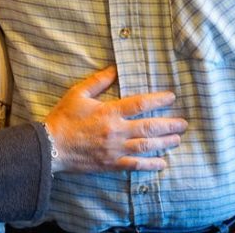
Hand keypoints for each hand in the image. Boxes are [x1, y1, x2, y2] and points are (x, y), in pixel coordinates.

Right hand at [44, 66, 186, 172]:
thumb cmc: (63, 118)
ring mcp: (115, 149)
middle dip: (169, 125)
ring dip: (164, 143)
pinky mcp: (111, 164)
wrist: (51, 146)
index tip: (171, 97)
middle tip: (183, 123)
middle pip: (149, 127)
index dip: (158, 100)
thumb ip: (98, 81)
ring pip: (146, 146)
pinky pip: (135, 165)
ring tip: (177, 140)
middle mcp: (116, 131)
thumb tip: (114, 69)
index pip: (140, 104)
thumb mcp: (78, 94)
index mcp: (109, 112)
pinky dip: (150, 164)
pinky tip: (162, 163)